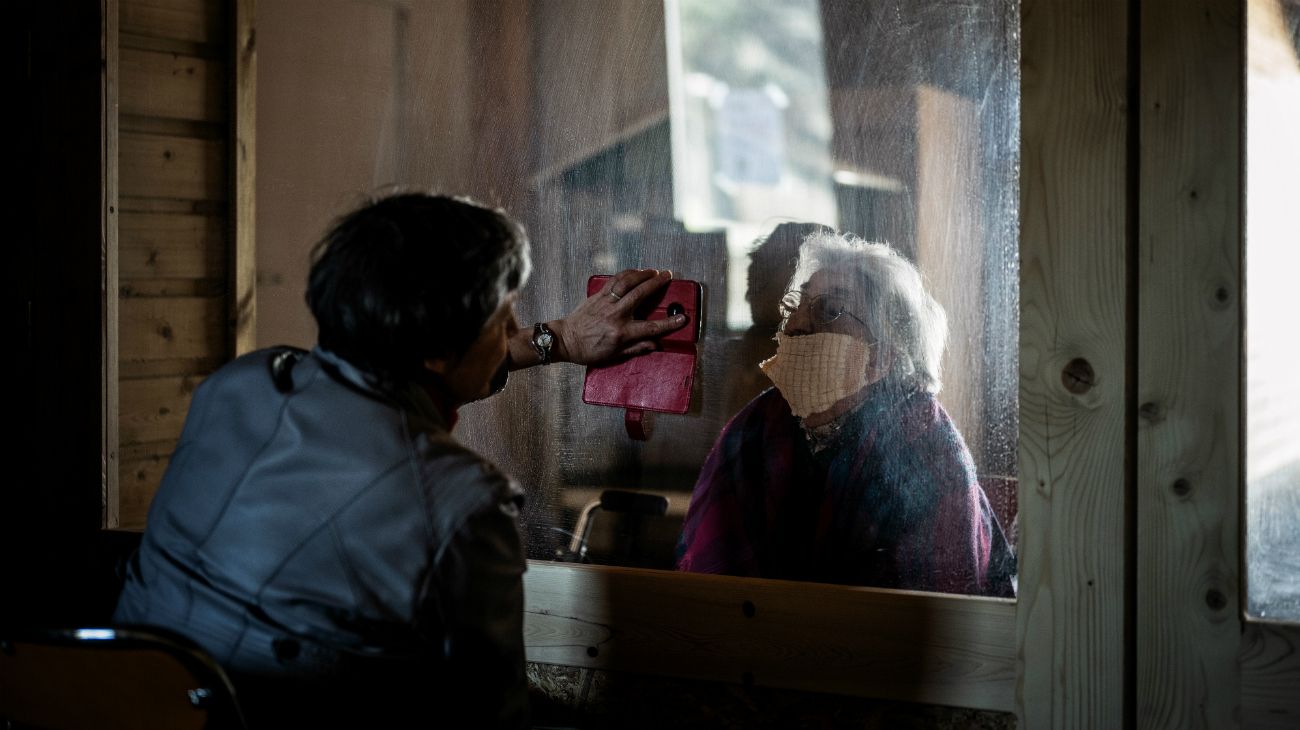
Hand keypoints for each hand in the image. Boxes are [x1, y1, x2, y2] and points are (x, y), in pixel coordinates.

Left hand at [549, 269, 688, 364]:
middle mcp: (616, 315)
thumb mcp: (614, 355)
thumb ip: (636, 348)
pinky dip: (626, 274)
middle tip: (668, 276)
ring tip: (653, 271)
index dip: (669, 324)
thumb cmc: (588, 350)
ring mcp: (606, 303)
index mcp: (621, 333)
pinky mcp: (598, 296)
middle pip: (641, 294)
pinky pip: (615, 281)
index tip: (682, 319)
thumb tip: (654, 344)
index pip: (651, 328)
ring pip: (627, 282)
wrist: (565, 340)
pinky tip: (634, 272)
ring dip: (642, 274)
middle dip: (657, 283)